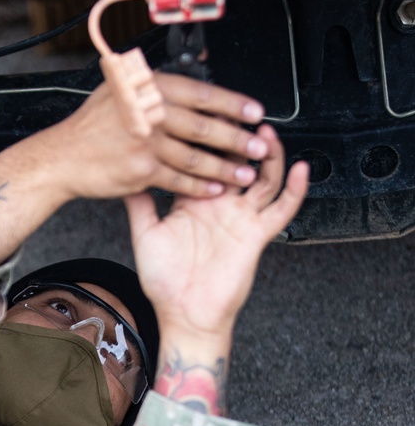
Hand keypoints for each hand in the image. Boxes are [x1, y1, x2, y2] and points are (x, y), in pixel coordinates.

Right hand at [0, 74, 274, 266]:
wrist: (62, 158)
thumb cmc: (89, 127)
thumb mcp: (118, 90)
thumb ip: (151, 84)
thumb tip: (186, 74)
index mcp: (149, 90)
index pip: (203, 94)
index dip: (234, 105)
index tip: (255, 112)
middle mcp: (151, 115)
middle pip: (207, 128)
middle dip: (238, 140)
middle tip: (259, 147)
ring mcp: (147, 144)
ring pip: (197, 157)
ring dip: (225, 168)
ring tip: (244, 173)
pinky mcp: (141, 172)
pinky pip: (180, 181)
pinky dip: (200, 187)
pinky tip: (215, 189)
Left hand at [124, 123, 308, 345]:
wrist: (183, 313)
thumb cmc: (164, 280)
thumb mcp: (145, 234)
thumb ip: (139, 203)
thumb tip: (126, 172)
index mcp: (192, 201)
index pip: (202, 160)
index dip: (204, 138)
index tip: (201, 113)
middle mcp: (219, 205)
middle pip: (236, 162)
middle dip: (240, 137)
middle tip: (240, 111)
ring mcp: (240, 218)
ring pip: (262, 177)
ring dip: (268, 154)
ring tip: (266, 132)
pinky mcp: (256, 235)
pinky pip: (281, 209)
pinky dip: (294, 189)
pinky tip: (299, 168)